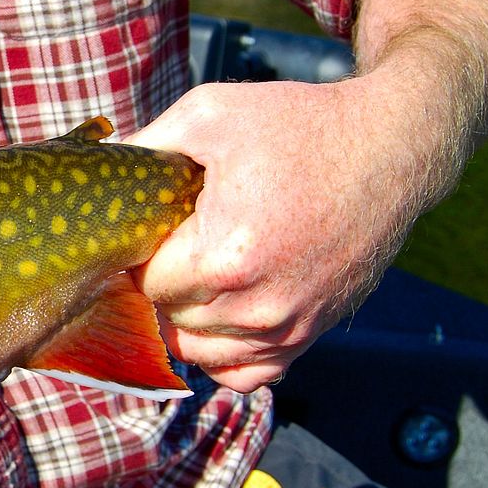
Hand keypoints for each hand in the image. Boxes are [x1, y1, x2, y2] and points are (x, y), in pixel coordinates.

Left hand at [127, 75, 429, 392]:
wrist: (391, 146)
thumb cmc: (297, 125)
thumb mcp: (209, 115)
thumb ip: (146, 148)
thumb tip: (97, 170)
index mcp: (224, 256)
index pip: (145, 284)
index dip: (144, 252)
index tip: (161, 226)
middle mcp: (257, 306)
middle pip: (169, 318)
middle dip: (167, 282)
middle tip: (186, 240)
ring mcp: (289, 327)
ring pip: (201, 350)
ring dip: (193, 317)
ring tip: (208, 269)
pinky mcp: (311, 334)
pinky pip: (247, 372)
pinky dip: (228, 351)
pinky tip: (227, 311)